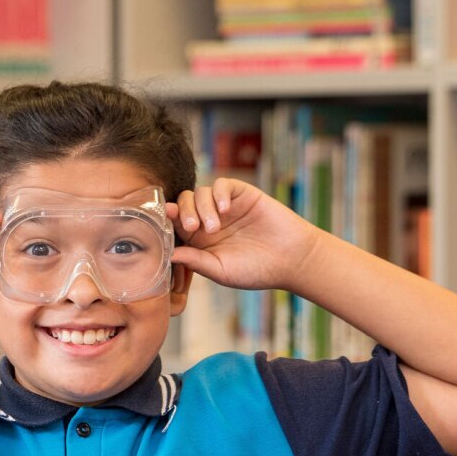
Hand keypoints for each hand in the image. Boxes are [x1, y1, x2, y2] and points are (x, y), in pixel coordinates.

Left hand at [166, 178, 321, 291]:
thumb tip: (169, 254)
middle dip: (183, 213)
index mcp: (199, 241)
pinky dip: (219, 193)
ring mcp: (225, 206)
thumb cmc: (256, 271)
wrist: (292, 259)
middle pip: (183, 205)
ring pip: (200, 193)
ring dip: (202, 207)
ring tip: (214, 227)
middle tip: (193, 228)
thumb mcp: (221, 270)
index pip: (175, 225)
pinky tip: (225, 209)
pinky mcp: (241, 194)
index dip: (167, 223)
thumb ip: (196, 262)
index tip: (164, 225)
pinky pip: (223, 184)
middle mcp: (208, 220)